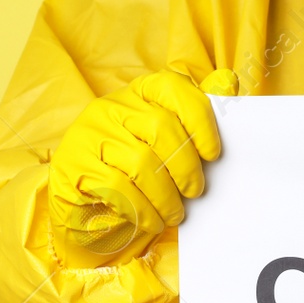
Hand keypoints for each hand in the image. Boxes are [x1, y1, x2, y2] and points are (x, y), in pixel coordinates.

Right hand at [49, 68, 237, 268]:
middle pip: (160, 127)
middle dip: (186, 166)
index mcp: (138, 93)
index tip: (213, 154)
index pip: (173, 87)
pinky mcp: (74, 165)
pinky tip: (152, 220)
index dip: (199, 120)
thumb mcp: (163, 139)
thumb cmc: (133, 168)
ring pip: (141, 162)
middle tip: (195, 191)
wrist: (83, 202)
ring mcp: (90, 134)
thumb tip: (229, 81)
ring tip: (175, 213)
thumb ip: (192, 112)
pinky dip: (142, 209)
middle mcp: (112, 106)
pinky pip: (117, 188)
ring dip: (166, 195)